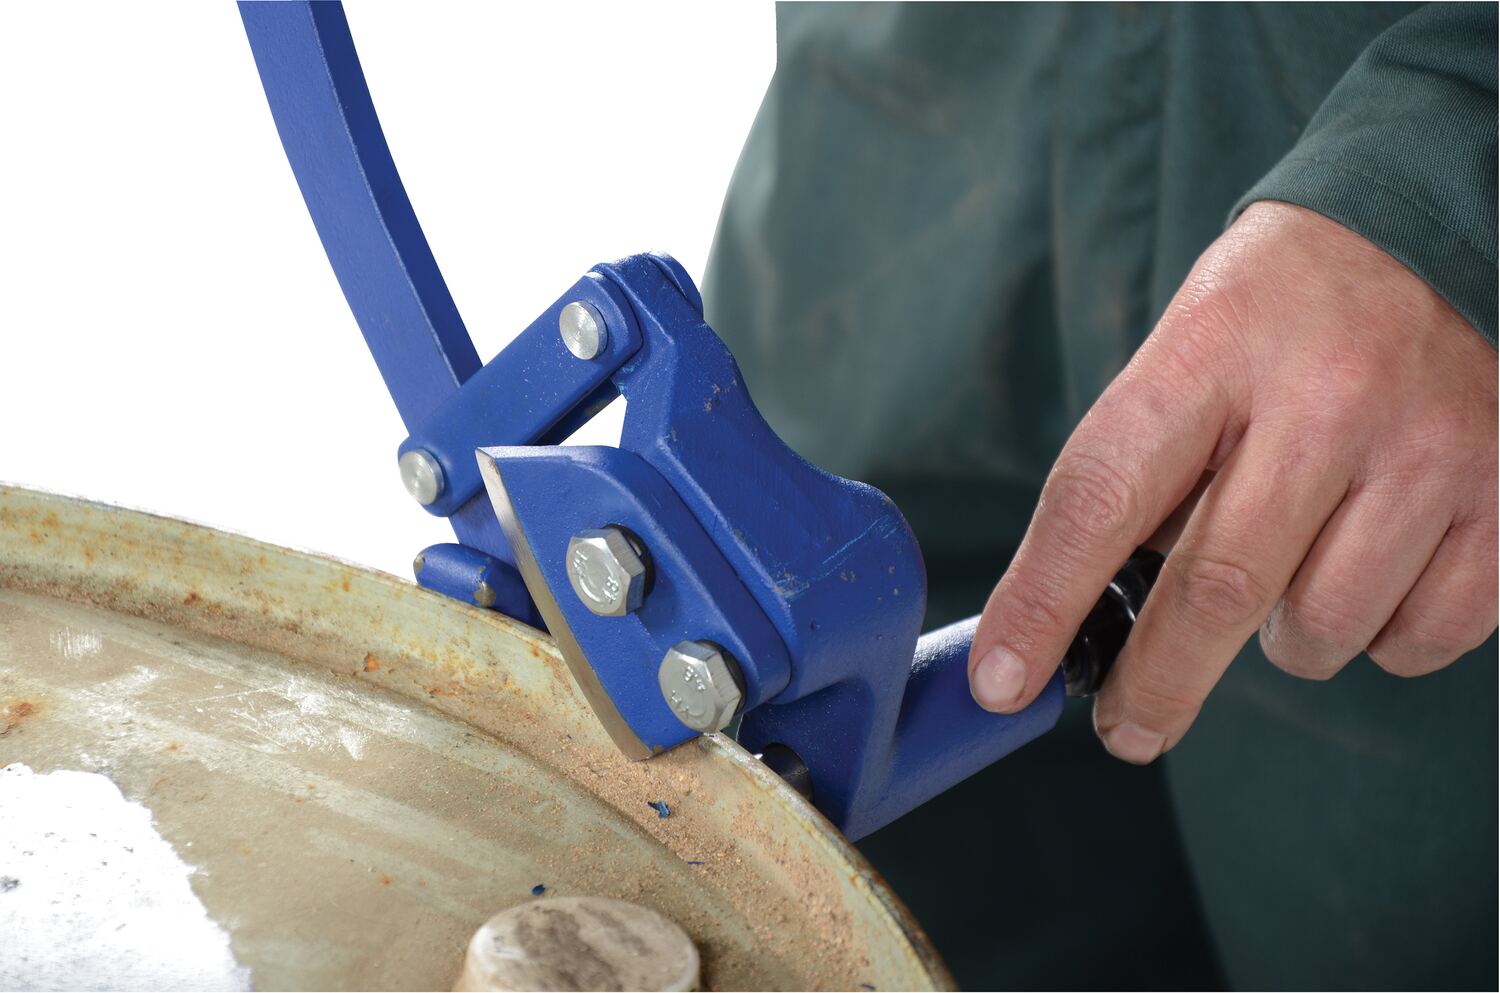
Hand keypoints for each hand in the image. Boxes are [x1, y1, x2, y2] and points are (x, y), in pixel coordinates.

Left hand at [967, 201, 1497, 762]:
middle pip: (1215, 589)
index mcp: (1214, 348)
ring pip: (1320, 628)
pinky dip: (1376, 636)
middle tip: (1124, 728)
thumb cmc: (1282, 311)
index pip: (1101, 495)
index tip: (1003, 681)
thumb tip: (1091, 615)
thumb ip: (1144, 470)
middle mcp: (1327, 397)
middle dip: (1155, 683)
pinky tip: (1367, 567)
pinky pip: (1416, 639)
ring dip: (1278, 640)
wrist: (1438, 232)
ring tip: (1286, 565)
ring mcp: (1428, 448)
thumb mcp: (1189, 349)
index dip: (1042, 602)